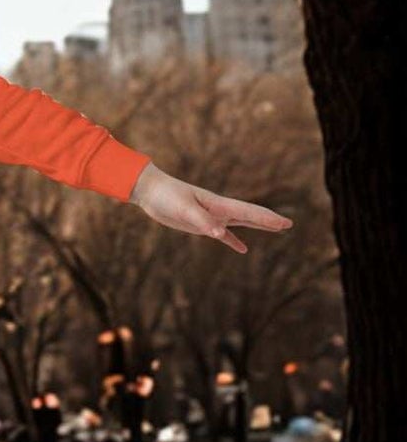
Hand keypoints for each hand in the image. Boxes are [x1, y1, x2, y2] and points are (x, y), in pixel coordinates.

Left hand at [130, 163, 291, 252]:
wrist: (152, 192)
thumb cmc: (167, 197)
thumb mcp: (184, 210)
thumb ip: (203, 222)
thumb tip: (220, 234)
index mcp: (219, 204)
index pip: (249, 212)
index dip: (268, 218)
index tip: (285, 223)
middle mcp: (219, 210)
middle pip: (250, 216)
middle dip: (269, 221)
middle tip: (288, 224)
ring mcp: (211, 217)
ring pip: (241, 223)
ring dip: (257, 227)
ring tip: (275, 230)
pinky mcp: (201, 225)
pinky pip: (222, 234)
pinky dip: (233, 240)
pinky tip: (242, 249)